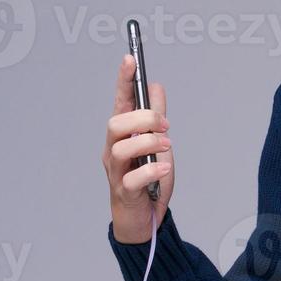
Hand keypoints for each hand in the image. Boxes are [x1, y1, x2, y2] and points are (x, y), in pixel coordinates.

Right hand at [103, 53, 173, 243]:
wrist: (144, 221)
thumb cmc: (147, 181)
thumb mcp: (158, 145)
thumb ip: (155, 118)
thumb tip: (155, 86)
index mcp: (122, 136)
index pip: (120, 102)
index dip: (123, 80)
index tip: (130, 59)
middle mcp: (113, 151)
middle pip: (116, 123)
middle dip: (143, 118)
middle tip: (166, 126)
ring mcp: (116, 172)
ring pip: (120, 148)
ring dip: (148, 142)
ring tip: (167, 147)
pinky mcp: (124, 193)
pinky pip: (133, 178)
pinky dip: (152, 170)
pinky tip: (164, 170)